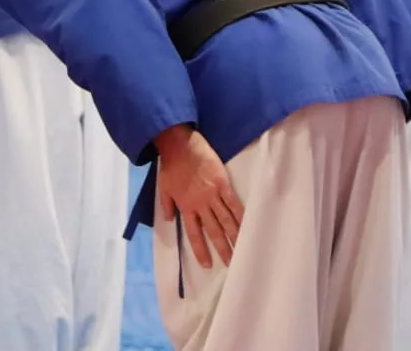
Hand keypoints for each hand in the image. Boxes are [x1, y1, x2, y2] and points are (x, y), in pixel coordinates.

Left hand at [154, 125, 243, 268]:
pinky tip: (247, 225)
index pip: (194, 234)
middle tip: (232, 263)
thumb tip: (170, 220)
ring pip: (226, 220)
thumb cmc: (170, 166)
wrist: (179, 146)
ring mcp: (213, 195)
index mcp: (186, 207)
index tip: (208, 265)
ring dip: (235, 236)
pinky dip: (241, 215)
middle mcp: (201, 205)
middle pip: (214, 231)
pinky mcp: (223, 184)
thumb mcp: (163, 188)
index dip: (201, 250)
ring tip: (243, 249)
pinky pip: (233, 203)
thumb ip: (167, 205)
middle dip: (223, 248)